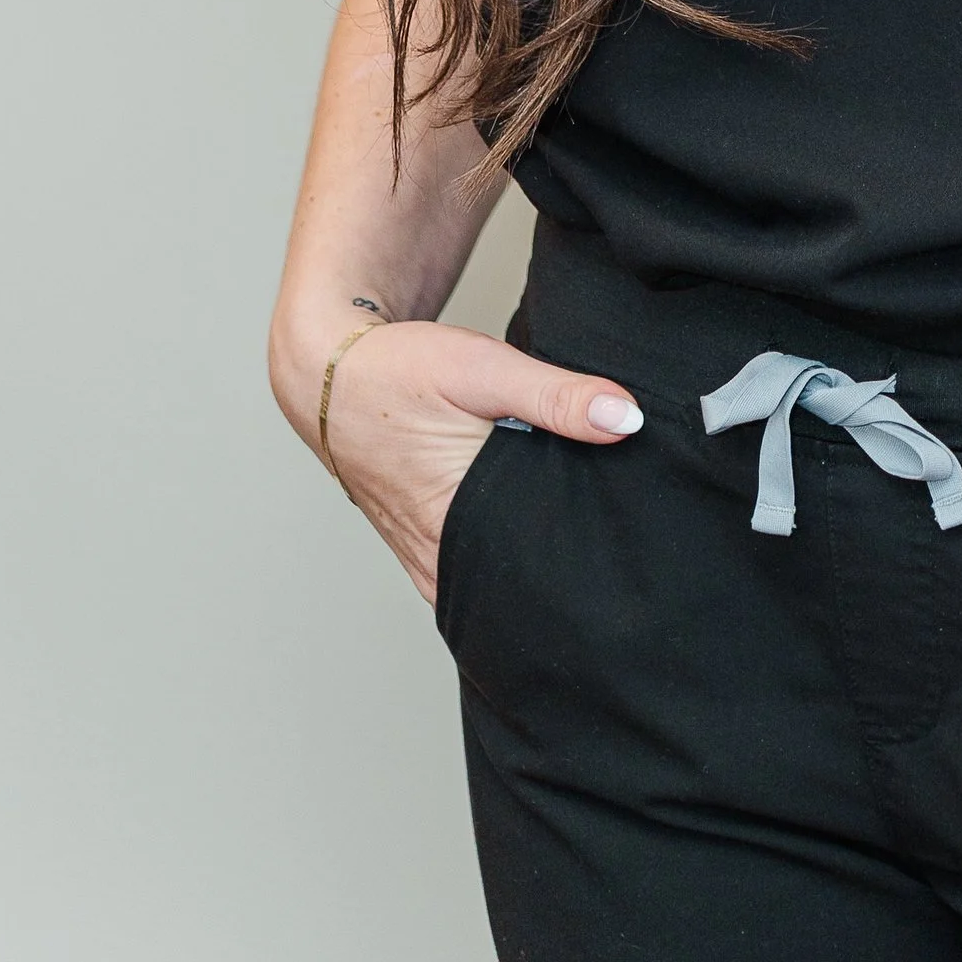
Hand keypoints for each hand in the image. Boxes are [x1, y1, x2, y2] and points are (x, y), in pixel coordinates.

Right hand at [281, 318, 643, 605]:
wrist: (329, 373)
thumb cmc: (399, 369)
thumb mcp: (483, 369)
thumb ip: (556, 395)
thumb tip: (627, 418)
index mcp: (453, 527)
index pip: (536, 580)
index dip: (585, 574)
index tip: (631, 566)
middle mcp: (438, 558)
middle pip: (520, 592)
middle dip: (568, 580)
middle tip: (624, 565)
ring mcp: (426, 560)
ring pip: (495, 589)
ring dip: (534, 574)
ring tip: (589, 561)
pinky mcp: (423, 548)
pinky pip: (473, 576)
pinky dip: (505, 566)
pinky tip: (538, 548)